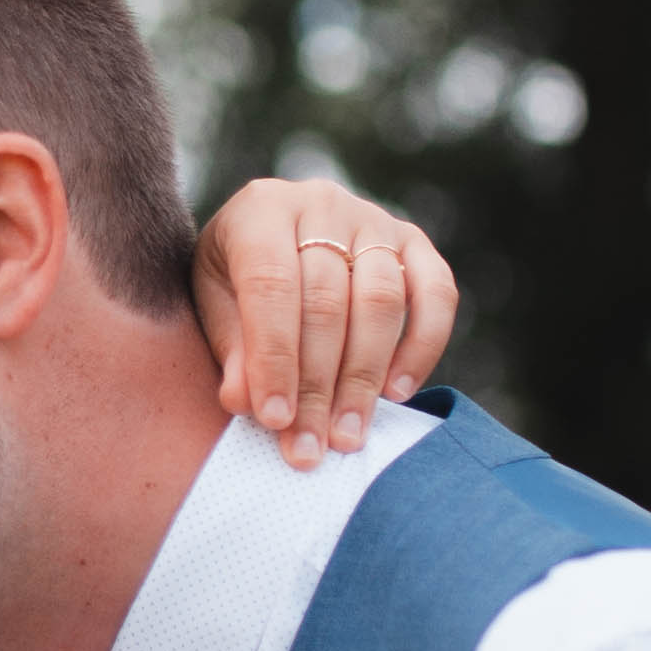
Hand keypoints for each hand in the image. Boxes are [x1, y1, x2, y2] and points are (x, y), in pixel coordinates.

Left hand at [195, 178, 457, 466]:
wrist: (270, 242)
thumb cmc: (234, 283)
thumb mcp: (214, 308)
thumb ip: (231, 350)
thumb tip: (247, 402)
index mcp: (261, 209)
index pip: (271, 285)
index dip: (274, 357)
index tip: (274, 419)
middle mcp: (321, 203)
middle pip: (328, 300)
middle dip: (317, 384)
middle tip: (309, 447)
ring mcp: (373, 219)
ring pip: (382, 300)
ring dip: (365, 377)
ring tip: (346, 434)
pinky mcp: (413, 243)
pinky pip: (436, 293)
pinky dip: (422, 346)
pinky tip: (397, 393)